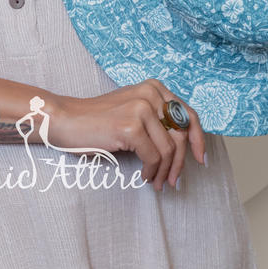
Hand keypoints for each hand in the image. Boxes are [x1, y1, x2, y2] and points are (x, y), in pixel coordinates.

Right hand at [45, 79, 205, 191]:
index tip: (200, 160)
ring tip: (155, 182)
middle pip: (180, 134)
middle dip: (180, 163)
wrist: (67, 120)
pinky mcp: (131, 126)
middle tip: (173, 181)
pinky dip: (151, 171)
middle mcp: (150, 93)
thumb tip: (186, 146)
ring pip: (169, 150)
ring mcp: (141, 108)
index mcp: (153, 87)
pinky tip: (143, 175)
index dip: (197, 139)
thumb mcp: (133, 110)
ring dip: (164, 172)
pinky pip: (153, 158)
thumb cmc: (99, 121)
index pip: (188, 114)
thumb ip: (157, 118)